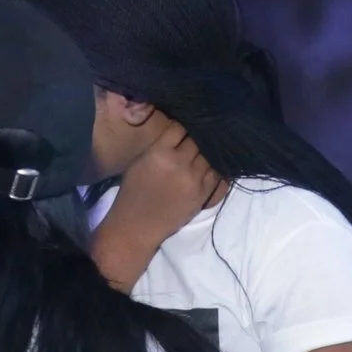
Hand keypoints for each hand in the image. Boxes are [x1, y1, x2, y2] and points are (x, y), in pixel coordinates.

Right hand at [91, 115, 219, 288]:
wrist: (137, 226)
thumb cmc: (133, 192)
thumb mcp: (140, 161)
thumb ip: (160, 145)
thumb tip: (179, 132)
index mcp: (160, 152)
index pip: (180, 128)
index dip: (184, 126)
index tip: (185, 127)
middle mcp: (179, 163)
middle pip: (198, 140)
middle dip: (198, 138)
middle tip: (199, 138)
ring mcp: (194, 179)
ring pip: (210, 156)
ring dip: (208, 153)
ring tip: (207, 151)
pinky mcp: (203, 194)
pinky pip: (218, 175)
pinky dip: (216, 168)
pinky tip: (214, 165)